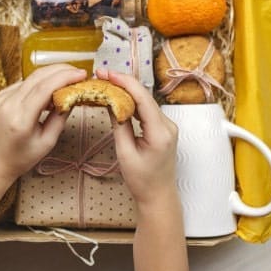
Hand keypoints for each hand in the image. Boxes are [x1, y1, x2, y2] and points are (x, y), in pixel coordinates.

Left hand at [0, 64, 86, 183]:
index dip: (65, 77)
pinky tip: (51, 89)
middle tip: (79, 72)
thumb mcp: (47, 142)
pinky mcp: (0, 95)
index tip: (81, 74)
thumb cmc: (20, 157)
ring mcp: (2, 97)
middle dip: (61, 70)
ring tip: (69, 80)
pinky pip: (24, 83)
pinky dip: (40, 82)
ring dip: (52, 74)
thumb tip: (72, 97)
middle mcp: (8, 104)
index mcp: (20, 119)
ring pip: (31, 77)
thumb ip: (60, 118)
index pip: (44, 88)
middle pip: (38, 76)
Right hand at [95, 68, 177, 207]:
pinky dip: (133, 101)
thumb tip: (111, 102)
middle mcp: (168, 125)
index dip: (124, 82)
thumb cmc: (142, 181)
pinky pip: (147, 109)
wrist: (159, 196)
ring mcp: (168, 126)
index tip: (107, 74)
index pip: (142, 99)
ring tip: (108, 83)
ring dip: (127, 91)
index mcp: (160, 132)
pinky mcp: (164, 128)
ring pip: (146, 101)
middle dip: (123, 83)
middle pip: (145, 97)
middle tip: (102, 76)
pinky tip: (120, 97)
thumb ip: (119, 126)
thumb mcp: (125, 154)